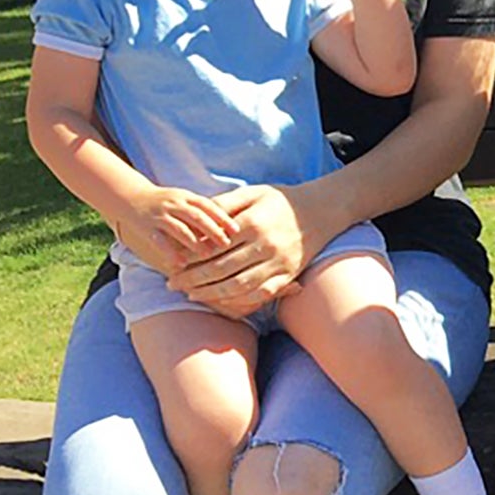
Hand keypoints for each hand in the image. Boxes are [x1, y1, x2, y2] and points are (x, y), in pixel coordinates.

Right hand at [130, 186, 236, 264]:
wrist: (130, 197)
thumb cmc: (165, 202)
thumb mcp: (184, 199)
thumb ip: (202, 210)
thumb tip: (228, 226)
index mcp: (186, 196)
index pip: (208, 205)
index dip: (223, 217)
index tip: (237, 230)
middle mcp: (174, 204)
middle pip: (197, 216)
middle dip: (212, 230)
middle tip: (226, 244)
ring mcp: (160, 215)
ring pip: (180, 229)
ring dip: (194, 242)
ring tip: (207, 255)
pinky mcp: (147, 227)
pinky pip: (160, 241)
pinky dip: (171, 253)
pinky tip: (181, 264)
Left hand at [163, 183, 314, 318]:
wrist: (321, 211)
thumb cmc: (279, 201)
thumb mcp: (251, 193)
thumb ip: (223, 204)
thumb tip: (196, 219)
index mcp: (253, 223)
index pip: (214, 246)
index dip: (190, 257)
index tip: (172, 263)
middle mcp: (266, 245)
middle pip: (222, 269)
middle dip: (193, 279)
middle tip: (173, 284)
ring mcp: (278, 263)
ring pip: (239, 286)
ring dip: (212, 294)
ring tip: (191, 295)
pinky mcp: (288, 275)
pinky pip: (261, 294)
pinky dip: (240, 301)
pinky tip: (222, 301)